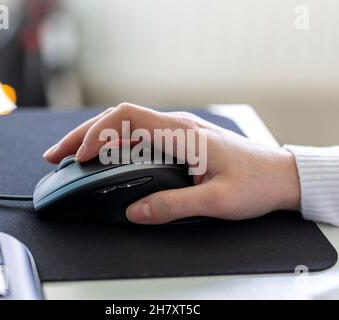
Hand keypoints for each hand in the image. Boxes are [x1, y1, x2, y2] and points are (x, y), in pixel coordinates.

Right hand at [43, 103, 300, 224]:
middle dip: (83, 135)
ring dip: (96, 137)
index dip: (97, 134)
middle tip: (57, 156)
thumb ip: (173, 205)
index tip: (80, 157)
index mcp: (182, 133)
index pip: (127, 118)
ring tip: (72, 156)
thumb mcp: (216, 200)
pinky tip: (105, 156)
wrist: (281, 175)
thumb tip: (135, 212)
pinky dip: (114, 144)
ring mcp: (178, 132)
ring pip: (126, 125)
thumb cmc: (256, 182)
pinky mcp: (181, 141)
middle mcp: (177, 126)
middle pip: (118, 118)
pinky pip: (139, 136)